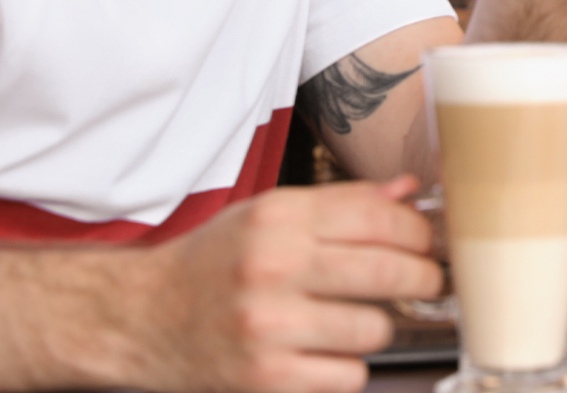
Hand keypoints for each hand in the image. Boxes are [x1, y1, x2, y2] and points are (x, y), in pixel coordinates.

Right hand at [138, 176, 441, 392]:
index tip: (428, 241)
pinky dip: (346, 367)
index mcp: (276, 219)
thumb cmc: (210, 265)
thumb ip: (340, 202)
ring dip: (377, 327)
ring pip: (375, 329)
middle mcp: (272, 268)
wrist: (139, 320)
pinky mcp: (267, 379)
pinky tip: (323, 352)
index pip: (378, 216)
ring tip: (354, 319)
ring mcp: (270, 327)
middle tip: (427, 280)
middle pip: (389, 270)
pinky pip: (349, 375)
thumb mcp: (266, 216)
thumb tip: (408, 192)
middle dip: (424, 277)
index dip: (418, 230)